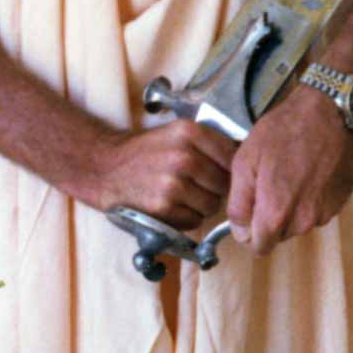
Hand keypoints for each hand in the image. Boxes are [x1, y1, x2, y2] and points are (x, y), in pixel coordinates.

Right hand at [88, 118, 236, 230]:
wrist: (107, 168)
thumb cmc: (146, 151)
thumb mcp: (176, 133)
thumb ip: (209, 143)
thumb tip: (246, 158)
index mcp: (189, 132)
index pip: (232, 155)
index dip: (230, 167)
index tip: (221, 171)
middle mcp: (183, 157)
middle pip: (225, 183)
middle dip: (217, 187)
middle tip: (199, 185)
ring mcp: (173, 184)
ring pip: (212, 205)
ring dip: (203, 204)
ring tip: (184, 195)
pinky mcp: (164, 208)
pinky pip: (195, 220)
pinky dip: (188, 218)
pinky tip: (173, 206)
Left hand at [227, 86, 352, 254]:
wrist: (328, 113)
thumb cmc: (281, 133)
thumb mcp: (245, 162)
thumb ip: (238, 204)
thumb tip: (240, 231)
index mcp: (276, 215)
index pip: (258, 247)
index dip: (250, 229)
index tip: (252, 206)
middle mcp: (303, 222)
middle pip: (279, 235)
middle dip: (272, 217)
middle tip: (271, 183)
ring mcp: (325, 213)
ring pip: (299, 223)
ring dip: (293, 208)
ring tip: (292, 174)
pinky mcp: (341, 201)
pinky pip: (319, 210)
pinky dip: (312, 198)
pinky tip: (311, 172)